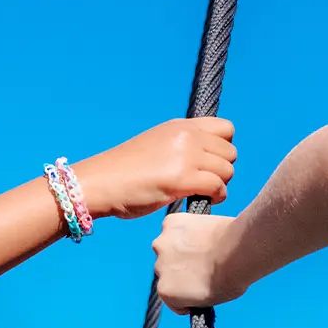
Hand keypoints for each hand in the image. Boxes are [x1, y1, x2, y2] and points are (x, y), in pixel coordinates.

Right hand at [70, 117, 236, 219]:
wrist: (98, 183)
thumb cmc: (121, 172)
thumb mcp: (156, 146)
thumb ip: (182, 147)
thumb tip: (207, 162)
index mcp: (179, 126)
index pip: (226, 128)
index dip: (223, 147)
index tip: (208, 162)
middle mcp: (186, 136)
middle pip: (230, 152)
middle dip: (222, 169)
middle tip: (204, 182)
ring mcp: (186, 156)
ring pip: (227, 171)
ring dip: (220, 184)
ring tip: (203, 193)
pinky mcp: (183, 179)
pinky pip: (218, 187)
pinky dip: (217, 197)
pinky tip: (203, 200)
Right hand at [153, 211, 242, 309]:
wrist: (241, 251)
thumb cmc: (232, 278)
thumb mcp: (210, 299)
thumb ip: (192, 293)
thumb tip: (193, 286)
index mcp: (166, 291)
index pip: (171, 295)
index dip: (186, 292)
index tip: (198, 286)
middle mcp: (158, 268)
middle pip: (167, 268)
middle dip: (181, 268)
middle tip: (203, 263)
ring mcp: (163, 243)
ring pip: (169, 247)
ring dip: (179, 247)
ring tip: (204, 245)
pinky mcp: (170, 223)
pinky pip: (173, 226)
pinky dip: (184, 228)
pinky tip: (201, 231)